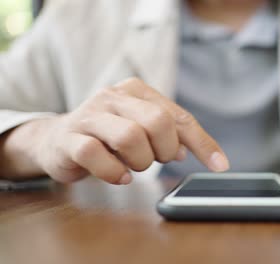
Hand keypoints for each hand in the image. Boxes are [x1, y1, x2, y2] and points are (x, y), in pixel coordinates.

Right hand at [1, 78, 228, 184]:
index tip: (220, 165)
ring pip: (130, 137)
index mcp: (136, 91)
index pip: (178, 116)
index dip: (202, 142)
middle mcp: (113, 97)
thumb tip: (185, 151)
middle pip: (157, 122)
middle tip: (155, 159)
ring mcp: (89, 116)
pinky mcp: (69, 139)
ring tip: (133, 166)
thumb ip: (166, 135)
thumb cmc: (108, 136)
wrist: (57, 139)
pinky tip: (118, 176)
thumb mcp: (141, 129)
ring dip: (140, 161)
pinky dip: (114, 172)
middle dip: (164, 150)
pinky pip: (96, 155)